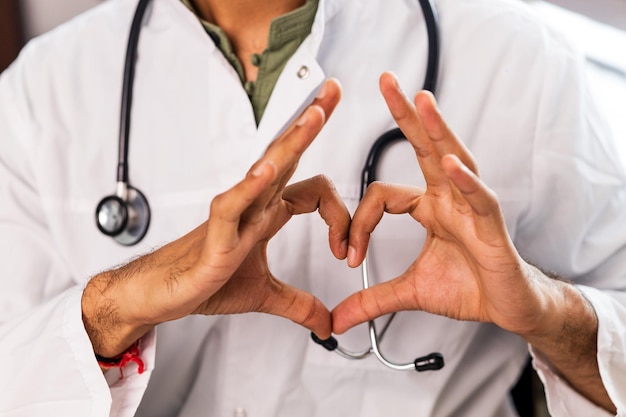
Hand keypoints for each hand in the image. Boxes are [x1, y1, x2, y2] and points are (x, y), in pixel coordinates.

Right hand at [83, 79, 346, 356]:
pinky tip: (266, 171)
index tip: (346, 250)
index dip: (339, 213)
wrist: (162, 295)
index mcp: (267, 213)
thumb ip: (298, 304)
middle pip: (288, 155)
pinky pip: (233, 204)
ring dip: (292, 141)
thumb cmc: (206, 281)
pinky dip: (250, 187)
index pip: (312, 190)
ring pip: (265, 169)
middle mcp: (253, 204)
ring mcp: (234, 214)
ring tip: (314, 115)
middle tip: (332, 90)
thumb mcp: (264, 295)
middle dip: (312, 121)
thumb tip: (327, 325)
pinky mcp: (215, 235)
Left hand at [332, 72, 550, 335]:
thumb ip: (373, 299)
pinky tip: (450, 164)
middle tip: (385, 80)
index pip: (383, 195)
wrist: (508, 307)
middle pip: (424, 147)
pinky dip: (466, 182)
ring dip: (437, 130)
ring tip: (421, 100)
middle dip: (406, 114)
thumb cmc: (467, 287)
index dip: (360, 221)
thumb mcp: (410, 292)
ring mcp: (471, 206)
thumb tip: (337, 319)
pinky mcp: (492, 226)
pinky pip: (478, 198)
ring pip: (453, 160)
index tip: (348, 255)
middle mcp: (449, 197)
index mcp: (429, 207)